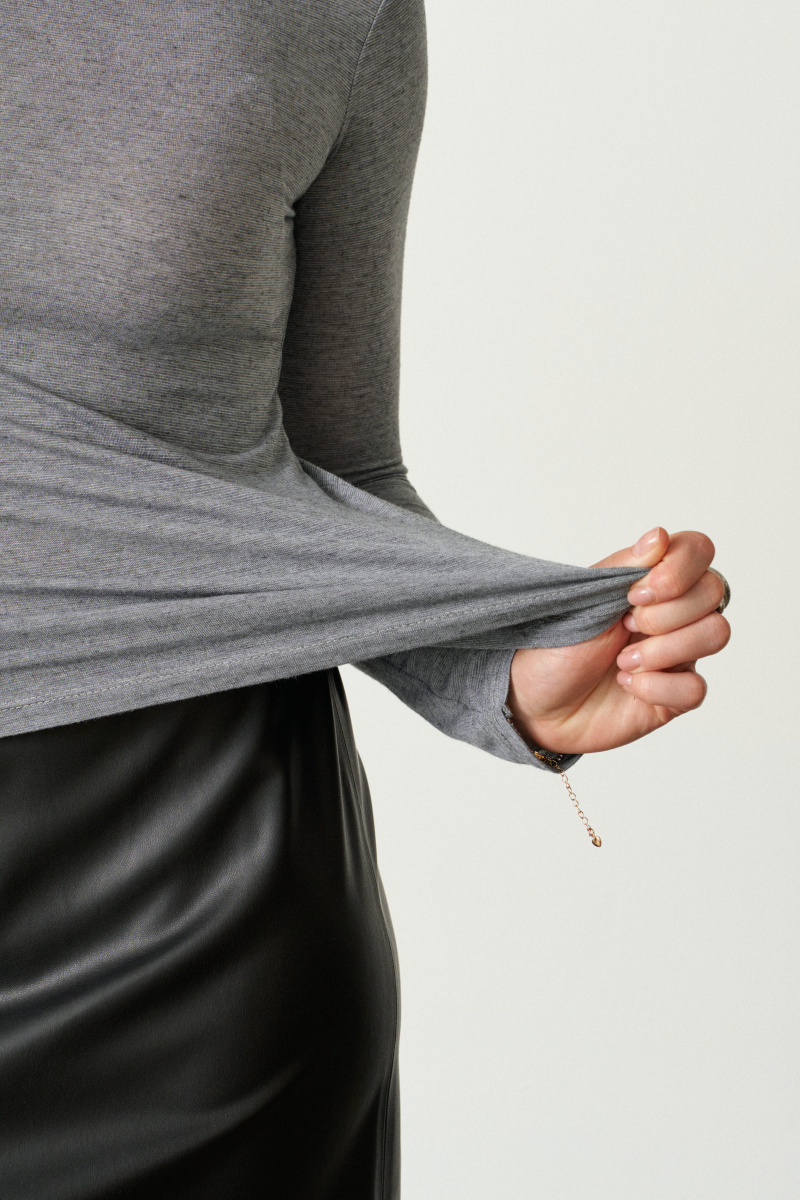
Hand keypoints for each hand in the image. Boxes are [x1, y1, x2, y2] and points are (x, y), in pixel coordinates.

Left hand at [505, 527, 730, 754]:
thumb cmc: (554, 649)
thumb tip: (660, 536)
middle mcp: (673, 614)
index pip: (698, 551)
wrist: (535, 704)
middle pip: (714, 591)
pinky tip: (627, 685)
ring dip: (665, 649)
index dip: (680, 569)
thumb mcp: (582, 601)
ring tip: (622, 661)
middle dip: (667, 611)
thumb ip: (625, 568)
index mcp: (650, 582)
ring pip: (716, 634)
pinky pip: (696, 688)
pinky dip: (657, 687)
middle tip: (625, 626)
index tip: (637, 593)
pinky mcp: (674, 695)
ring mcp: (678, 654)